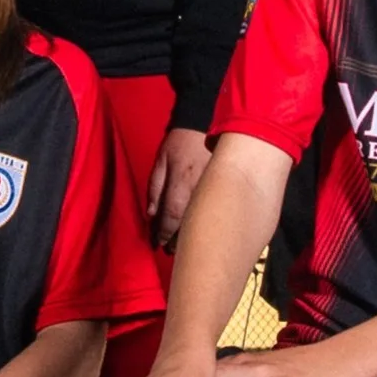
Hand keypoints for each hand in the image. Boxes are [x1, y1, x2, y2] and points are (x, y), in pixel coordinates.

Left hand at [152, 126, 212, 248]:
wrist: (206, 125)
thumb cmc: (180, 143)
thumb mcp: (161, 161)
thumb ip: (155, 188)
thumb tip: (151, 214)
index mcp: (181, 183)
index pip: (170, 216)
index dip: (163, 233)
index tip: (157, 243)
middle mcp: (199, 190)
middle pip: (188, 224)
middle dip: (177, 240)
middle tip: (168, 251)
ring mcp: (213, 190)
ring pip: (202, 220)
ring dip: (191, 236)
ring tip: (182, 247)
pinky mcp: (224, 188)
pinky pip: (214, 210)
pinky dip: (204, 223)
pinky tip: (199, 230)